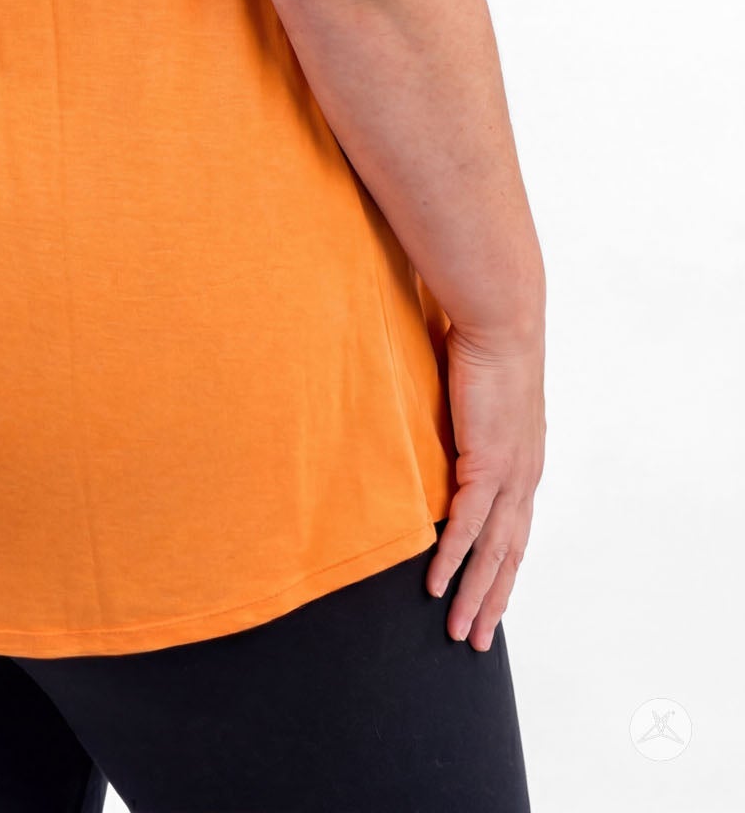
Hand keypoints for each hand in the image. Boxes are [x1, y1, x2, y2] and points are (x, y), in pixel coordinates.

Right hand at [426, 320, 545, 650]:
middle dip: (494, 600)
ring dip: (474, 594)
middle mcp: (524, 476)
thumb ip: (465, 413)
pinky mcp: (487, 464)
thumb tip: (442, 412)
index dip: (504, 568)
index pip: (516, 529)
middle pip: (511, 554)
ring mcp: (510, 475)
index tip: (491, 599)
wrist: (502, 319)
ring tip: (459, 631)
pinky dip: (452, 559)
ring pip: (493, 552)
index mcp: (524, 461)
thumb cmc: (488, 340)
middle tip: (477, 639)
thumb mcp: (479, 391)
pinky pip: (466, 526)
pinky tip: (435, 585)